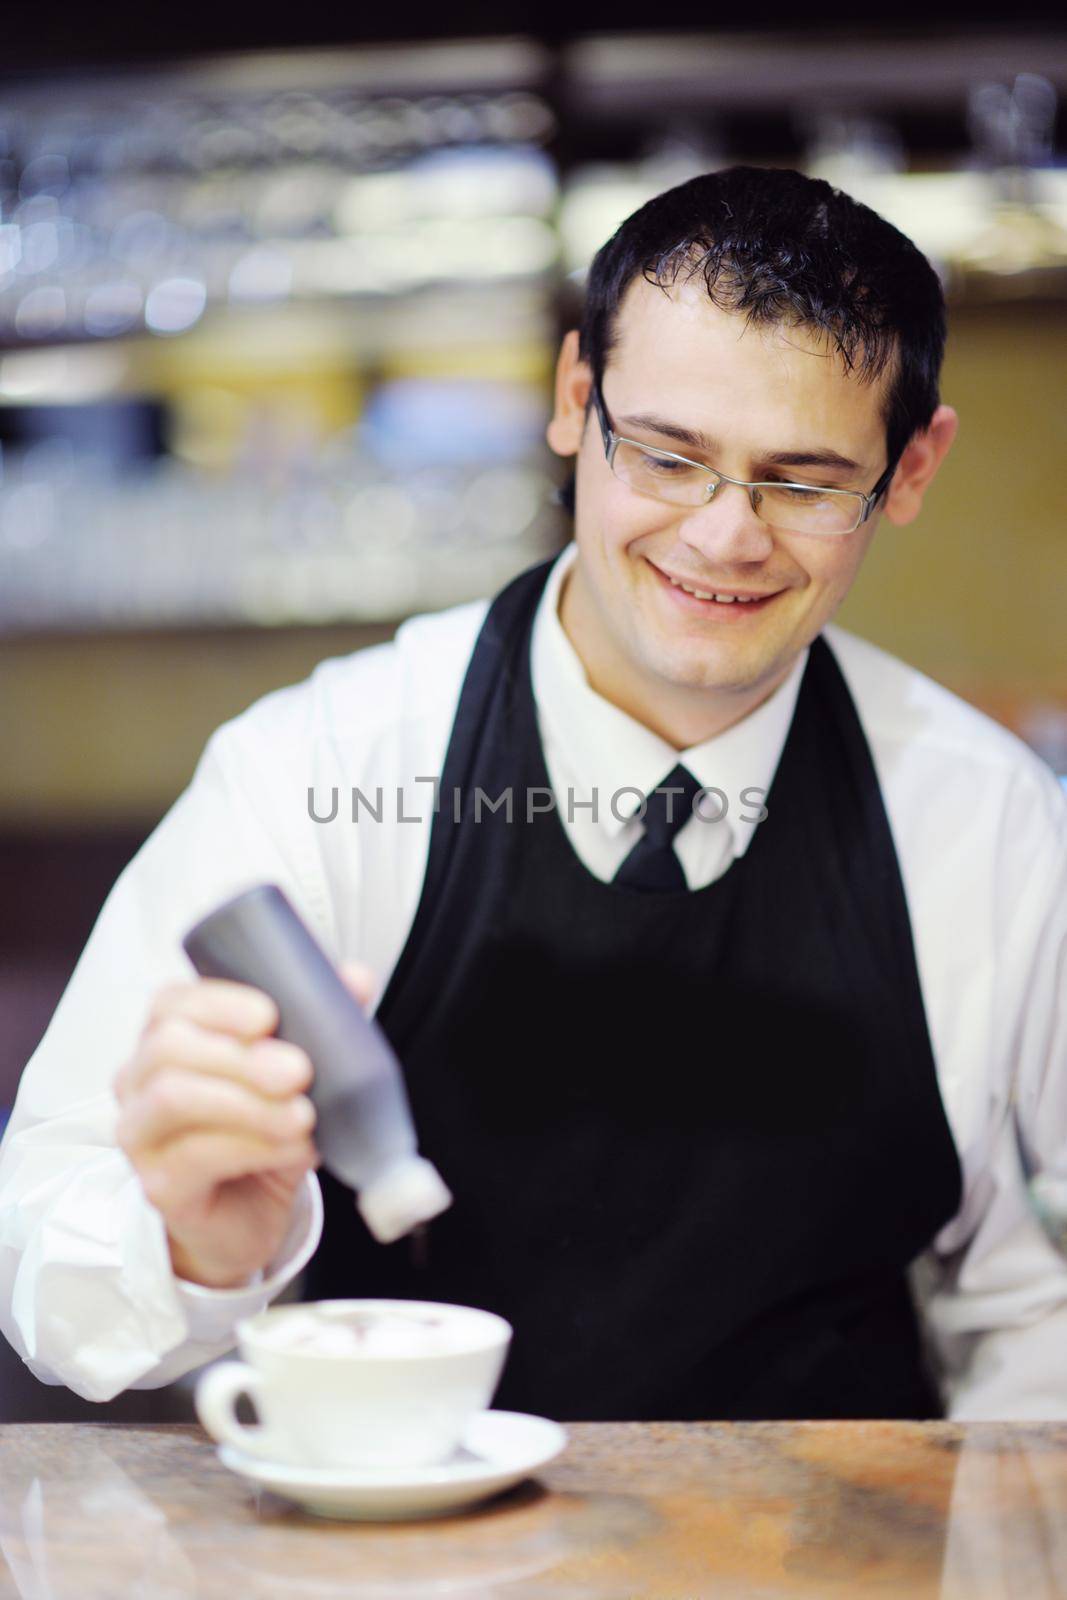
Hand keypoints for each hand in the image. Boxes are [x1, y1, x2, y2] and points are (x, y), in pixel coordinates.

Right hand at [115, 960, 376, 1288]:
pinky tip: (294, 1147)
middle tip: (300, 1071)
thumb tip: (356, 978)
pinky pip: (193, 1156)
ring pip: (174, 1099)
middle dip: (239, 1056)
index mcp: (168, 1035)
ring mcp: (139, 1133)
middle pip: (169, 1047)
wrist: (250, 1214)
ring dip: (248, 1103)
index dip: (220, 1003)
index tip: (270, 1015)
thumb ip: (321, 1021)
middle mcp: (139, 1079)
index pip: (173, 1003)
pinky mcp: (157, 1185)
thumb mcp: (299, 1072)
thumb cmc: (266, 1129)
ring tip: (303, 1115)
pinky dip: (253, 1146)